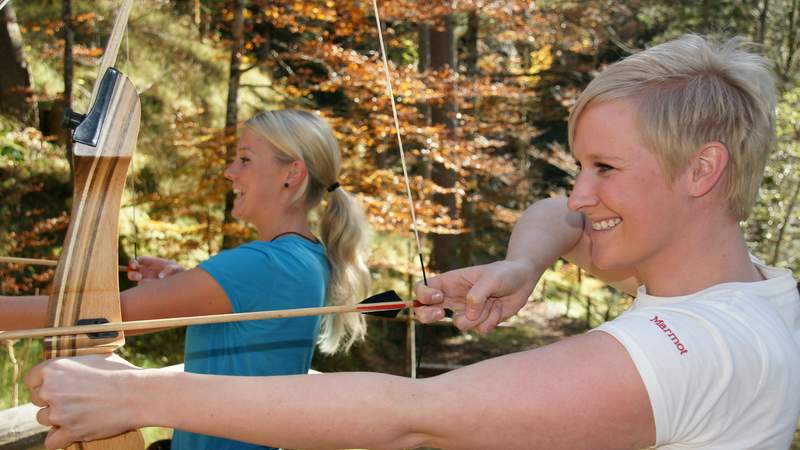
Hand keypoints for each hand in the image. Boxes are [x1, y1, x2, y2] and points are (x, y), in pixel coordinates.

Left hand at [24, 354, 142, 448]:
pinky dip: (60, 438)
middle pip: (36, 399)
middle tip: (74, 398)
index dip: (43, 382)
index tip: (56, 385)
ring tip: (79, 411)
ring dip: (57, 417)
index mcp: (54, 368)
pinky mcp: (70, 432)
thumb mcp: (95, 358)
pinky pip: (51, 441)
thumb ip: (74, 365)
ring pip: (43, 419)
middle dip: (52, 399)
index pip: (31, 379)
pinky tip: (72, 430)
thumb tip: (69, 367)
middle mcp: (51, 390)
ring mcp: (59, 413)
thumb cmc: (121, 373)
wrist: (139, 394)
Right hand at [127, 256, 185, 283]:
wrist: (181, 281)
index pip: (137, 260)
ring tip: (148, 282)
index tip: (134, 266)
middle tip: (139, 276)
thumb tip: (160, 277)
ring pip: (137, 281)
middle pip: (132, 272)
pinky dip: (146, 288)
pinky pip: (144, 288)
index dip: (132, 262)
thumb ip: (169, 270)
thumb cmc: (178, 271)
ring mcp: (147, 280)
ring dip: (140, 281)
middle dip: (132, 274)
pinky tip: (154, 288)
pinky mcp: (149, 288)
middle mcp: (146, 271)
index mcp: (150, 263)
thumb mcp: (175, 268)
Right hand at [414, 260, 539, 332]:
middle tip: (442, 314)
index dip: (423, 296)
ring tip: (492, 302)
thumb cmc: (505, 273)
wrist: (523, 281)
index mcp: (450, 281)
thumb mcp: (490, 279)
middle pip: (426, 311)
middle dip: (428, 316)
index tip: (437, 298)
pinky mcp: (480, 321)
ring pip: (459, 324)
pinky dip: (492, 320)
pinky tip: (499, 308)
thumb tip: (469, 314)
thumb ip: (477, 296)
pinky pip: (480, 329)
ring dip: (478, 316)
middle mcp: (454, 297)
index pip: (423, 288)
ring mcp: (466, 311)